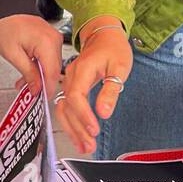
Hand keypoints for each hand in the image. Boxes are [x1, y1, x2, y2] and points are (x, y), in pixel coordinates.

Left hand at [0, 13, 62, 97]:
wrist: (7, 11)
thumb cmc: (7, 28)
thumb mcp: (13, 55)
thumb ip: (28, 73)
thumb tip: (37, 89)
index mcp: (47, 43)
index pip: (52, 73)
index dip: (48, 88)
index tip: (42, 99)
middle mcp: (55, 40)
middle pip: (54, 70)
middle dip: (43, 84)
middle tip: (32, 94)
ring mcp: (55, 39)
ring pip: (51, 66)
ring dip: (40, 76)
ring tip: (25, 84)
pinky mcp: (52, 40)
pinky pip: (49, 58)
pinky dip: (40, 67)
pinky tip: (29, 73)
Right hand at [56, 17, 131, 155]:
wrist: (104, 34)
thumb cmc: (113, 47)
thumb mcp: (119, 67)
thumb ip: (110, 90)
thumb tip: (103, 112)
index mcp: (82, 70)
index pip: (76, 97)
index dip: (83, 115)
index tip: (94, 129)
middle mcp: (71, 77)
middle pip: (67, 107)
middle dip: (77, 129)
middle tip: (89, 146)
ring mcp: (69, 82)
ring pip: (63, 109)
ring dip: (72, 130)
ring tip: (84, 146)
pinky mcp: (71, 87)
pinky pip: (66, 107)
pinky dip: (71, 123)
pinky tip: (79, 135)